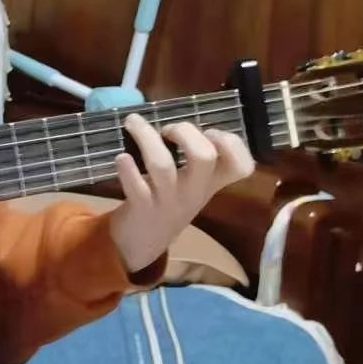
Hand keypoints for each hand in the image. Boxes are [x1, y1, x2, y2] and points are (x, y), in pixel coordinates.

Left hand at [109, 115, 252, 275]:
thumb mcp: (193, 185)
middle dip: (186, 132)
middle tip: (168, 129)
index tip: (211, 132)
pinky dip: (127, 169)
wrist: (143, 243)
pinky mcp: (141, 210)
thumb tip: (181, 119)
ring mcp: (168, 201)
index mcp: (210, 183)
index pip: (241, 166)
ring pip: (162, 166)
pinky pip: (136, 187)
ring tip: (133, 123)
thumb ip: (195, 158)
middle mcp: (194, 192)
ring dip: (147, 138)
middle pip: (204, 157)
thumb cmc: (169, 203)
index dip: (232, 143)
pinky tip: (121, 158)